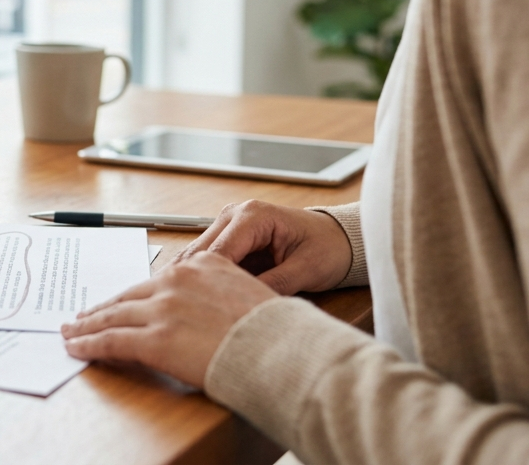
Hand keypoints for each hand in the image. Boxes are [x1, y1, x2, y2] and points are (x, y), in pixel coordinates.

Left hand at [61, 252, 276, 386]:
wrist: (282, 348)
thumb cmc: (276, 330)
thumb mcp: (251, 294)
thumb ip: (221, 293)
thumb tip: (208, 311)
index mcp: (203, 264)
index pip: (156, 280)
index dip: (132, 294)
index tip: (119, 301)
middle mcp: (178, 280)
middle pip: (129, 295)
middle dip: (103, 308)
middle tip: (83, 316)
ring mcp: (163, 308)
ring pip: (112, 315)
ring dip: (87, 325)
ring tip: (71, 331)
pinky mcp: (154, 339)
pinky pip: (110, 340)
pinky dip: (88, 344)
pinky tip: (76, 347)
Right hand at [175, 199, 351, 294]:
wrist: (340, 238)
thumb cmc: (328, 248)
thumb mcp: (306, 270)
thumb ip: (273, 285)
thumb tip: (243, 305)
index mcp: (253, 216)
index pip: (217, 251)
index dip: (207, 282)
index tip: (202, 309)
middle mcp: (234, 214)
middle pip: (198, 252)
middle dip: (192, 281)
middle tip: (188, 312)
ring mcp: (229, 225)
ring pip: (197, 257)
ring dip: (195, 281)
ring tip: (192, 310)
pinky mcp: (229, 238)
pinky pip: (209, 260)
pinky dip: (204, 279)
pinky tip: (203, 301)